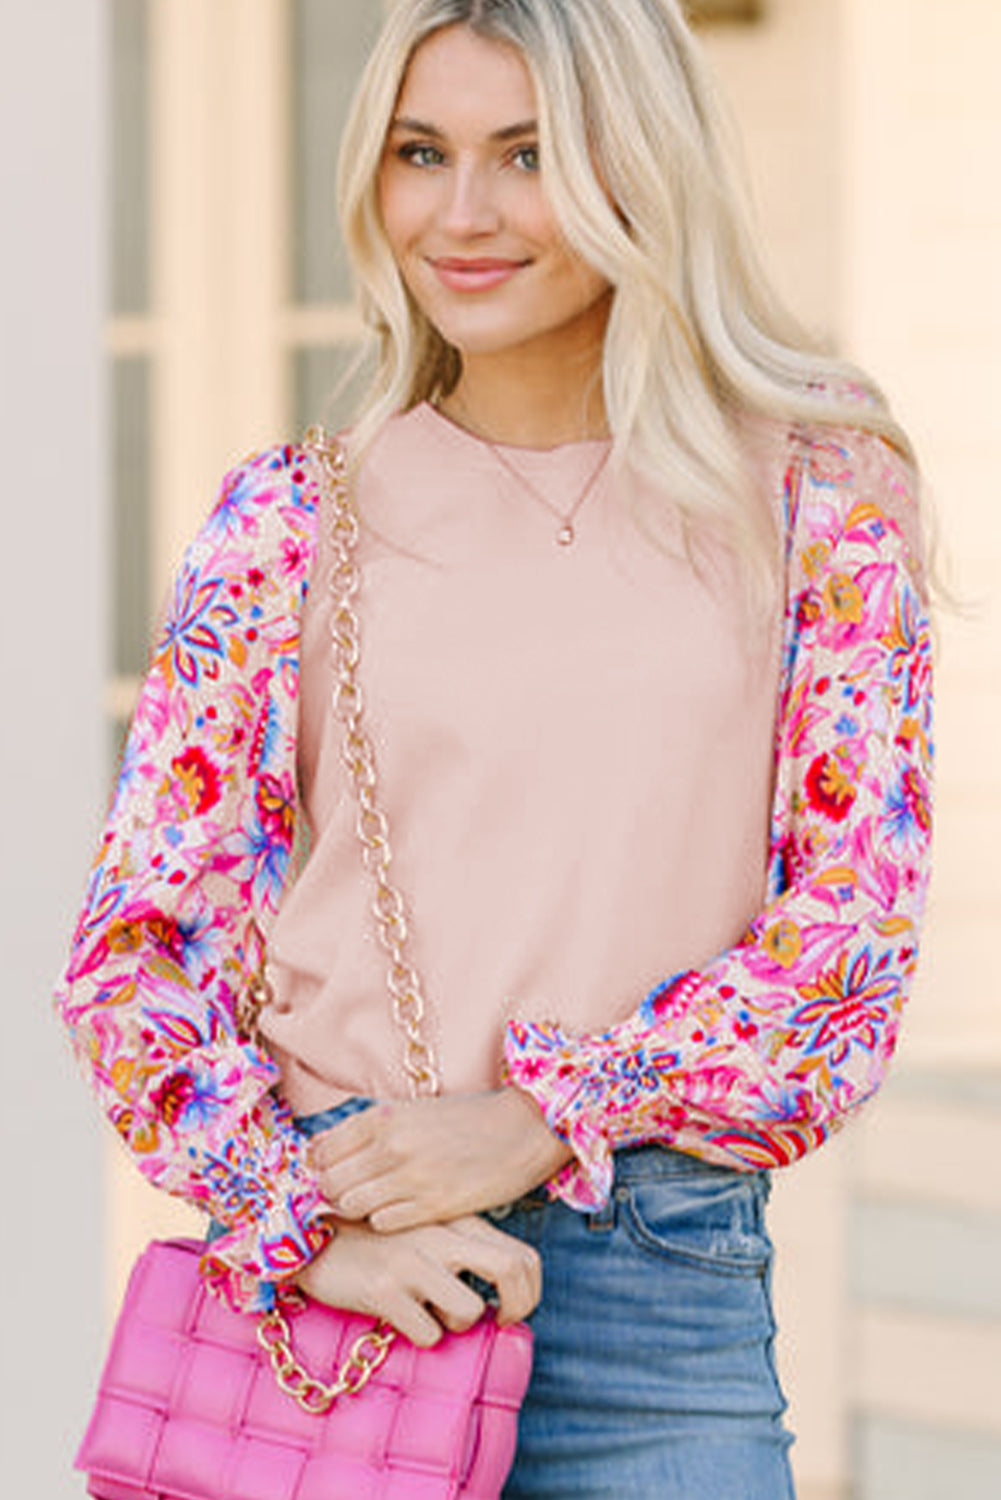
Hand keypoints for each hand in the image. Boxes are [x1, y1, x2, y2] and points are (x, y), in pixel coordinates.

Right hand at [296, 1214, 541, 1347]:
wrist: (312, 1234)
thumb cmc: (375, 1238)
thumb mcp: (424, 1228)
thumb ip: (462, 1244)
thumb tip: (500, 1286)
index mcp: (455, 1219)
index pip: (522, 1253)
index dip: (530, 1290)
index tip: (511, 1309)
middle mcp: (440, 1234)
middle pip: (511, 1270)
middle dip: (517, 1307)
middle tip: (500, 1322)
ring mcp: (412, 1260)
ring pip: (470, 1309)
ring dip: (456, 1323)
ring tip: (431, 1312)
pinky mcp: (384, 1288)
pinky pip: (428, 1332)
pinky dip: (420, 1334)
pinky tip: (400, 1317)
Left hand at [308, 1088, 573, 1231]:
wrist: (522, 1128)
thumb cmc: (466, 1119)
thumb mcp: (411, 1111)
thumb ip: (371, 1130)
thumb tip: (325, 1152)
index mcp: (382, 1116)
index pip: (321, 1151)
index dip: (319, 1168)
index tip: (327, 1176)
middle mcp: (390, 1145)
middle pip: (330, 1182)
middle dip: (331, 1192)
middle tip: (344, 1197)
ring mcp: (410, 1176)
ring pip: (351, 1206)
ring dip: (356, 1210)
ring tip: (370, 1208)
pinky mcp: (432, 1205)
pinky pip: (382, 1223)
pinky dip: (383, 1222)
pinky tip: (397, 1214)